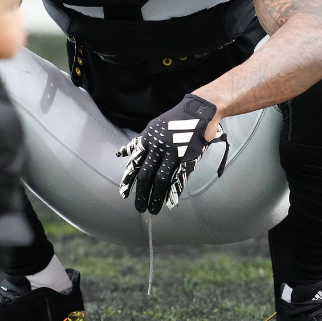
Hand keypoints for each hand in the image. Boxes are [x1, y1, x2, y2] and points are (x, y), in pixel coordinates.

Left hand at [116, 94, 228, 214]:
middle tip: (138, 208)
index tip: (123, 194)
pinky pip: (179, 177)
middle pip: (145, 175)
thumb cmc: (175, 121)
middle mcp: (157, 147)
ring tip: (152, 209)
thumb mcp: (153, 127)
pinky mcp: (188, 157)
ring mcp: (173, 152)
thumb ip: (140, 143)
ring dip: (155, 197)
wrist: (198, 111)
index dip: (129, 180)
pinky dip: (174, 191)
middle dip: (141, 194)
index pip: (135, 163)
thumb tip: (122, 153)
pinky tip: (171, 202)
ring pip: (160, 179)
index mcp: (148, 140)